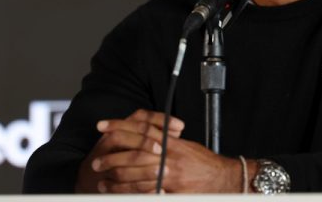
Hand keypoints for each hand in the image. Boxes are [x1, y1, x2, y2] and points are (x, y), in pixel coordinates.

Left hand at [75, 108, 248, 192]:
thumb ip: (166, 141)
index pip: (140, 129)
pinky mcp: (171, 191)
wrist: (225, 179)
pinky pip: (145, 192)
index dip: (119, 126)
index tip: (102, 126)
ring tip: (102, 182)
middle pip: (133, 154)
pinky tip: (119, 194)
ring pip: (135, 175)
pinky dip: (130, 193)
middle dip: (111, 158)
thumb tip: (147, 138)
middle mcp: (169, 156)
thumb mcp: (185, 146)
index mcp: (171, 142)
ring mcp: (169, 175)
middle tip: (96, 162)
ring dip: (116, 179)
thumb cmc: (205, 163)